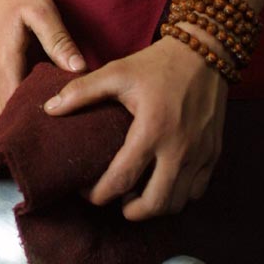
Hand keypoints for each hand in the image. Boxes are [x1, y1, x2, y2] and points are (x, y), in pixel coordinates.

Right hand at [0, 0, 85, 123]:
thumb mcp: (42, 11)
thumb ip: (59, 42)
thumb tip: (80, 69)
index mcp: (2, 64)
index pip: (15, 109)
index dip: (36, 121)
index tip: (59, 123)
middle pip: (2, 119)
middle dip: (25, 125)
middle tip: (53, 127)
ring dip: (10, 121)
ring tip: (38, 120)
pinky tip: (16, 108)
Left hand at [44, 37, 228, 219]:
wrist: (206, 51)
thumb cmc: (158, 63)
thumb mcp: (117, 72)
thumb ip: (81, 92)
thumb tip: (49, 109)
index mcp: (152, 130)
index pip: (120, 180)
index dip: (98, 195)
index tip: (87, 192)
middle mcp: (178, 148)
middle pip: (153, 204)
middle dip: (130, 212)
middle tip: (117, 202)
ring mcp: (200, 154)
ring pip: (178, 203)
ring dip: (155, 206)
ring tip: (138, 196)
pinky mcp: (214, 153)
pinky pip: (197, 191)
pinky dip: (178, 195)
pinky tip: (163, 183)